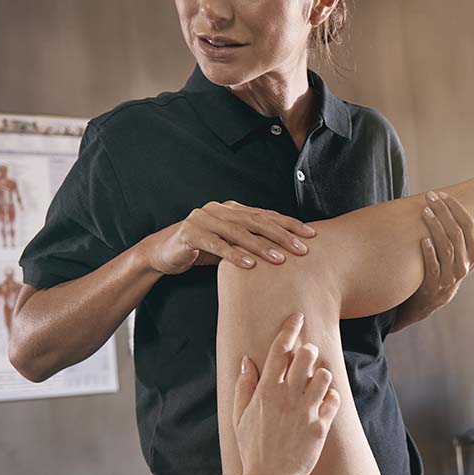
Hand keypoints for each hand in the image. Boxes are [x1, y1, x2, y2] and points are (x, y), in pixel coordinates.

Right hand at [143, 201, 316, 274]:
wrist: (162, 253)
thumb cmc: (201, 249)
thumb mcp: (229, 245)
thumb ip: (251, 243)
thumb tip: (285, 252)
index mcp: (233, 210)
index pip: (267, 216)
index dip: (290, 224)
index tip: (311, 236)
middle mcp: (220, 210)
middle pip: (257, 221)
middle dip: (282, 235)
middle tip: (302, 250)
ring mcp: (204, 218)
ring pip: (239, 232)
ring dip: (262, 246)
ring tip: (280, 259)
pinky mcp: (190, 232)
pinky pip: (216, 244)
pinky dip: (233, 254)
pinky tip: (249, 264)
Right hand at [230, 313, 339, 474]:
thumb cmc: (253, 448)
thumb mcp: (239, 417)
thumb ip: (244, 387)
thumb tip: (246, 361)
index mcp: (265, 391)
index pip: (279, 350)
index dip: (290, 329)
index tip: (297, 318)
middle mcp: (286, 397)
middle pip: (306, 355)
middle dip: (309, 351)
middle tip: (307, 358)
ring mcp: (305, 411)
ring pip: (324, 375)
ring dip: (322, 375)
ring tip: (315, 383)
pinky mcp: (321, 426)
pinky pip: (334, 399)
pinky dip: (332, 396)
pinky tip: (324, 401)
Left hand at [398, 191, 473, 325]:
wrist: (436, 296)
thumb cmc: (453, 268)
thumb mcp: (472, 257)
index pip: (469, 227)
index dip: (457, 209)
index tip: (444, 195)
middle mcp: (465, 265)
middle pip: (457, 234)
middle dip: (443, 212)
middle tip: (430, 197)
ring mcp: (450, 276)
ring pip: (446, 248)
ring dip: (435, 227)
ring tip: (425, 211)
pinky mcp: (434, 284)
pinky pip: (433, 267)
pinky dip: (429, 253)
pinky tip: (422, 239)